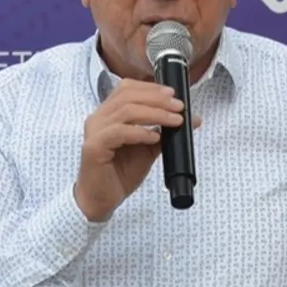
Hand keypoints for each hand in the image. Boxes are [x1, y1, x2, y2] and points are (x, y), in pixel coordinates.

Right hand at [73, 78, 200, 221]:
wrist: (102, 198)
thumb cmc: (121, 172)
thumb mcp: (149, 148)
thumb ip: (166, 132)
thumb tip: (193, 119)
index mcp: (109, 114)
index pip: (127, 88)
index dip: (151, 88)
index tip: (173, 94)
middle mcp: (99, 118)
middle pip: (128, 96)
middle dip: (157, 99)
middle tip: (179, 107)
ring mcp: (95, 131)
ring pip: (126, 111)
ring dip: (155, 114)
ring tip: (174, 121)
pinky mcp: (94, 147)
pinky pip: (118, 132)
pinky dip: (139, 132)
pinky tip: (154, 137)